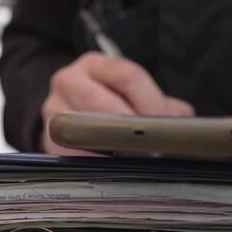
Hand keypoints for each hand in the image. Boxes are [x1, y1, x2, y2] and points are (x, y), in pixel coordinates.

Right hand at [41, 52, 194, 154]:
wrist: (67, 110)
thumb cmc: (108, 101)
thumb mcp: (129, 91)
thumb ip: (157, 102)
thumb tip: (183, 124)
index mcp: (94, 64)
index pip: (128, 76)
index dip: (152, 102)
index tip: (168, 125)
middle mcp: (68, 80)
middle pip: (104, 103)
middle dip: (133, 128)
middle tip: (154, 147)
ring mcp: (54, 109)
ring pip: (87, 128)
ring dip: (114, 147)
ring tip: (136, 158)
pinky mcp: (49, 138)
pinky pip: (74, 152)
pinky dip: (97, 161)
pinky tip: (114, 167)